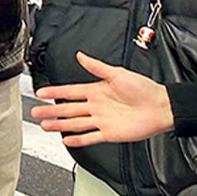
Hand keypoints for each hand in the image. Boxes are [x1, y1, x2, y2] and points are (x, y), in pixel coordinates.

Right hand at [32, 52, 173, 145]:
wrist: (161, 107)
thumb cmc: (144, 88)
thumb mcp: (118, 73)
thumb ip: (97, 66)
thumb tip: (81, 55)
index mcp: (97, 90)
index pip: (70, 91)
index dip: (55, 92)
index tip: (41, 92)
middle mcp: (97, 106)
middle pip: (68, 109)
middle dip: (51, 110)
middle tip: (36, 112)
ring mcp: (102, 120)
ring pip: (75, 123)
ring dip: (60, 125)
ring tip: (45, 126)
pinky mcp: (109, 133)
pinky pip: (90, 137)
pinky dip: (78, 139)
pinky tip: (67, 140)